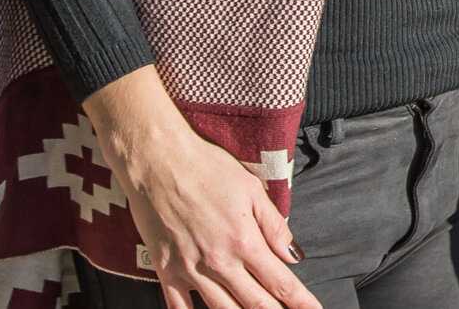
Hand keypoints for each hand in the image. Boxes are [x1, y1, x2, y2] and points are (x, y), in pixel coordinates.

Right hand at [83, 66, 317, 308]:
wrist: (159, 163)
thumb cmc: (208, 169)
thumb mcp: (252, 189)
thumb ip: (274, 226)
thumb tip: (293, 255)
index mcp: (245, 241)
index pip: (280, 281)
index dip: (299, 300)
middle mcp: (219, 262)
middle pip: (254, 302)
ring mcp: (190, 270)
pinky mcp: (165, 270)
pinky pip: (178, 306)